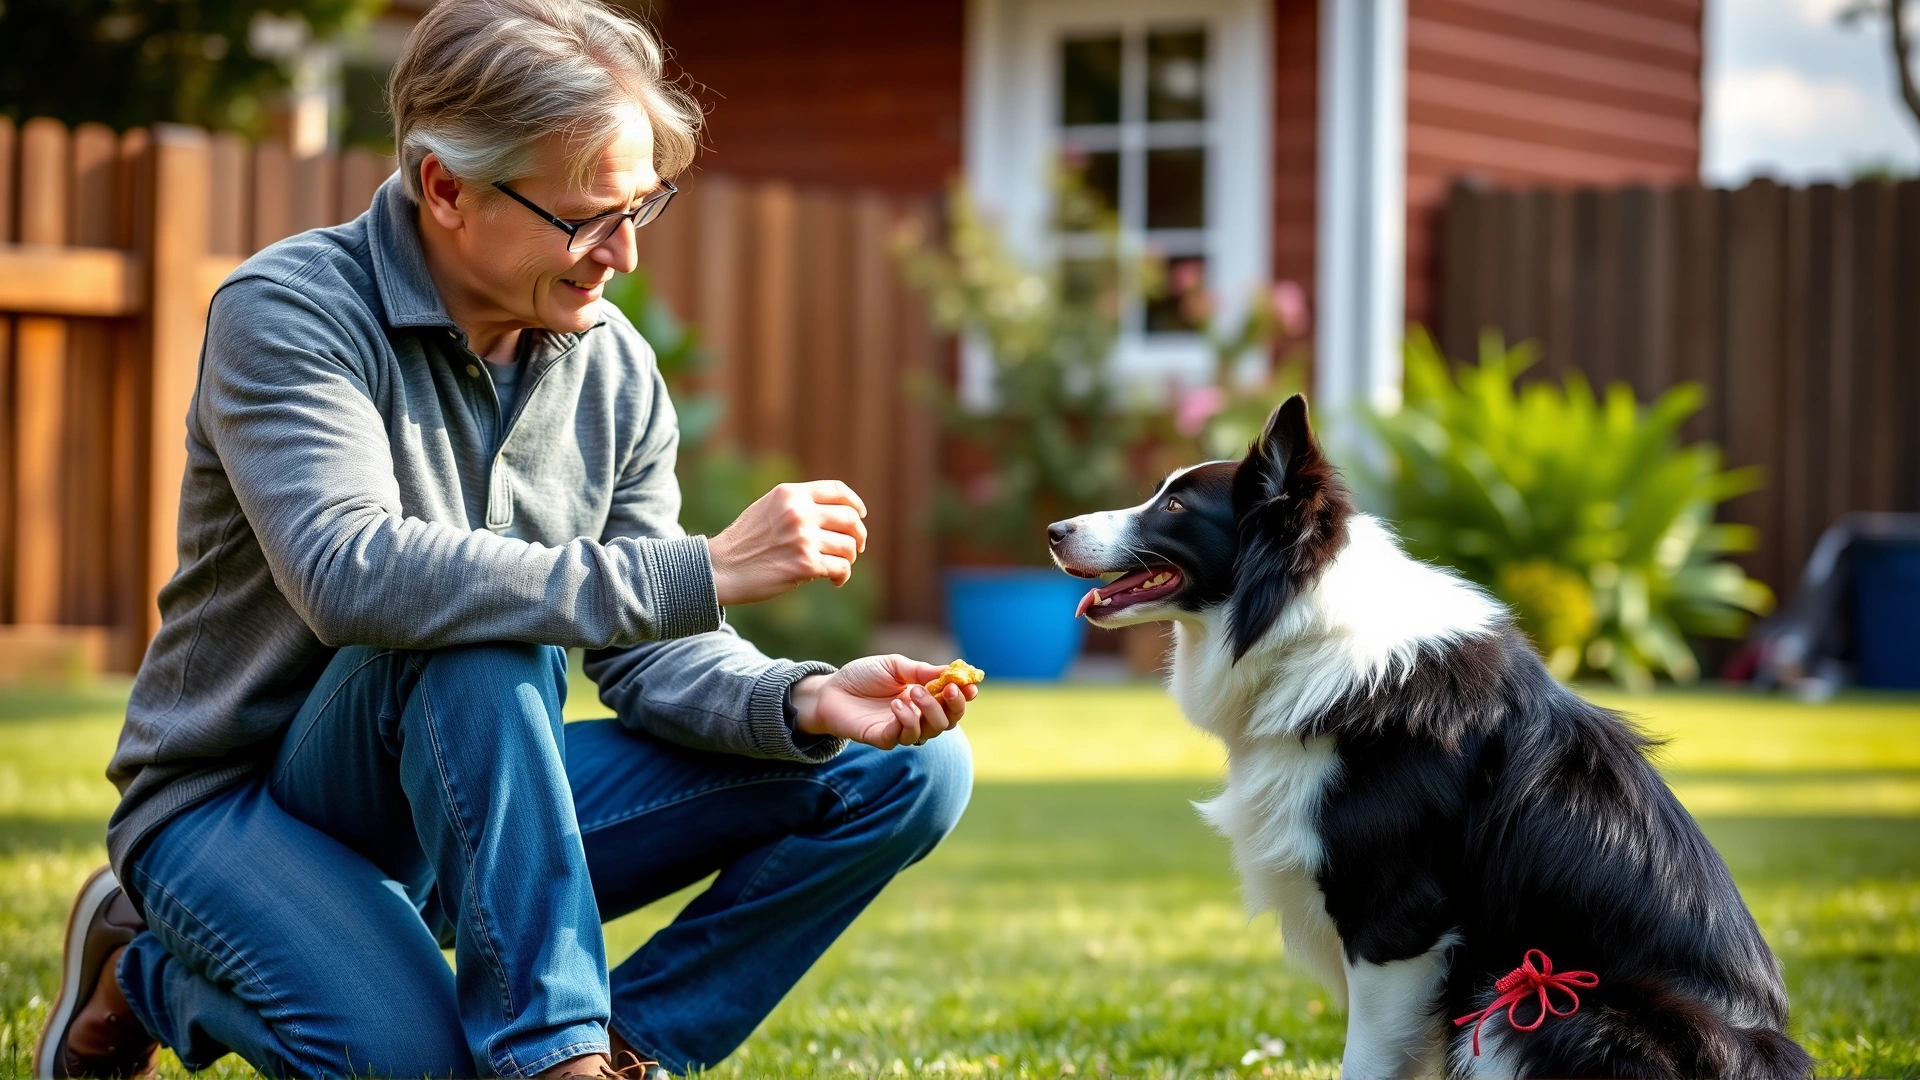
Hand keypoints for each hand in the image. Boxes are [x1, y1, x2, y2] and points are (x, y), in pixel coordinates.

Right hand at [708, 481, 868, 606]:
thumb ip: (796, 505)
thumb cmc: (744, 541)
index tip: (860, 515)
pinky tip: (834, 581)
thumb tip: (834, 512)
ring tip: (838, 565)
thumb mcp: (768, 508)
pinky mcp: (805, 565)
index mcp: (790, 494)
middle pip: (850, 519)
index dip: (855, 503)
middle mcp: (799, 512)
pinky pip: (840, 568)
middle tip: (857, 546)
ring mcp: (803, 538)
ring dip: (849, 558)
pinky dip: (841, 576)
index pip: (837, 491)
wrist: (721, 567)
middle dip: (859, 535)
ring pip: (849, 546)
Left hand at [791, 655, 978, 749]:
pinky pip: (904, 737)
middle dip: (953, 706)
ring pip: (930, 731)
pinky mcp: (883, 739)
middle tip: (947, 690)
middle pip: (948, 721)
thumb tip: (954, 671)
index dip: (964, 696)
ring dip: (928, 711)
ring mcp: (900, 729)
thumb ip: (922, 671)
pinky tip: (897, 705)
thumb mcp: (895, 666)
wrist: (830, 689)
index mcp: (923, 697)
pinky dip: (906, 721)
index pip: (952, 703)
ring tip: (913, 692)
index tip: (971, 685)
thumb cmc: (862, 676)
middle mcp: (917, 716)